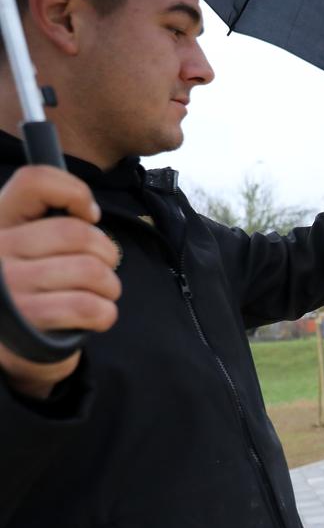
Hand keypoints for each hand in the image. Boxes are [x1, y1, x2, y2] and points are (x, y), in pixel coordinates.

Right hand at [0, 166, 118, 399]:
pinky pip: (89, 307)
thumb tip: (88, 212)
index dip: (74, 192)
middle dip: (107, 252)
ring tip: (99, 293)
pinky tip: (96, 315)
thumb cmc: (30, 286)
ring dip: (110, 286)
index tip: (89, 215)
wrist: (9, 346)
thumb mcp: (28, 244)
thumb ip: (49, 218)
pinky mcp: (29, 320)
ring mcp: (11, 287)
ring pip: (91, 271)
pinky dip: (105, 313)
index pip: (34, 182)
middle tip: (102, 266)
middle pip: (78, 234)